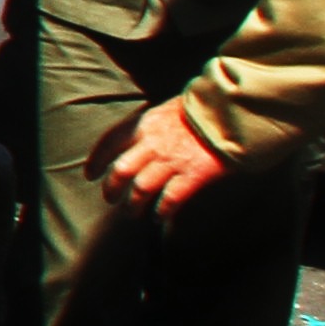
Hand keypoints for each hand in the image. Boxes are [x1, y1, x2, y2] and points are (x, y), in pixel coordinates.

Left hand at [93, 98, 229, 217]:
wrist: (233, 111)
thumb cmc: (202, 109)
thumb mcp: (166, 109)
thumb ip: (149, 126)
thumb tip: (137, 142)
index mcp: (144, 123)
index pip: (109, 143)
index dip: (96, 161)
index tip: (91, 175)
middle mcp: (152, 143)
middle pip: (121, 171)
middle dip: (111, 188)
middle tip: (110, 199)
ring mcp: (172, 160)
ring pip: (141, 188)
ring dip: (133, 204)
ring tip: (132, 213)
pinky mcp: (193, 174)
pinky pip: (170, 198)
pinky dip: (162, 210)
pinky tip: (159, 216)